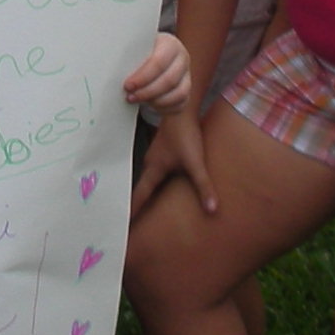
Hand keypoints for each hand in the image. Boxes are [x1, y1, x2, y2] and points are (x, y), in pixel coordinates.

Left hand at [123, 30, 193, 115]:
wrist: (150, 53)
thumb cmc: (139, 50)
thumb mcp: (135, 47)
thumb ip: (129, 55)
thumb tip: (109, 66)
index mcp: (170, 44)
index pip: (159, 62)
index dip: (143, 77)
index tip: (127, 85)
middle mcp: (182, 59)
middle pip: (169, 80)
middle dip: (147, 92)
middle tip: (129, 97)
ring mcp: (187, 75)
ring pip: (179, 94)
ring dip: (156, 101)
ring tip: (137, 101)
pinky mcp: (186, 90)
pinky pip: (180, 104)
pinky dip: (164, 108)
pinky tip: (148, 105)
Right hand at [130, 103, 215, 217]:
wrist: (181, 110)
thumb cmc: (185, 136)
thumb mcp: (195, 163)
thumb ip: (203, 186)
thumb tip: (212, 210)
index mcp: (154, 170)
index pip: (140, 196)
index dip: (132, 211)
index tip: (122, 225)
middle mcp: (150, 165)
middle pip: (141, 189)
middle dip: (136, 205)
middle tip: (130, 221)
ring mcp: (154, 157)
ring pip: (147, 180)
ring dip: (145, 193)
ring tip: (142, 207)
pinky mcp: (161, 151)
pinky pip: (154, 172)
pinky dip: (154, 182)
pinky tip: (160, 186)